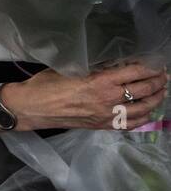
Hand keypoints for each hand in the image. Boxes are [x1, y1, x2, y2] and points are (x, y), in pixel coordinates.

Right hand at [4, 58, 167, 131]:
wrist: (32, 108)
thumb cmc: (46, 84)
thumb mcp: (71, 69)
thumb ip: (95, 68)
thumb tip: (114, 65)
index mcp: (100, 81)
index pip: (135, 73)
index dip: (150, 68)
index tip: (157, 64)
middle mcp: (108, 100)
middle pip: (143, 90)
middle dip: (158, 82)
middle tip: (164, 76)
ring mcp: (107, 115)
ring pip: (143, 109)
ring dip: (155, 100)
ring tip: (161, 92)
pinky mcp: (103, 126)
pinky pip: (131, 124)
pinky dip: (144, 117)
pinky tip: (147, 112)